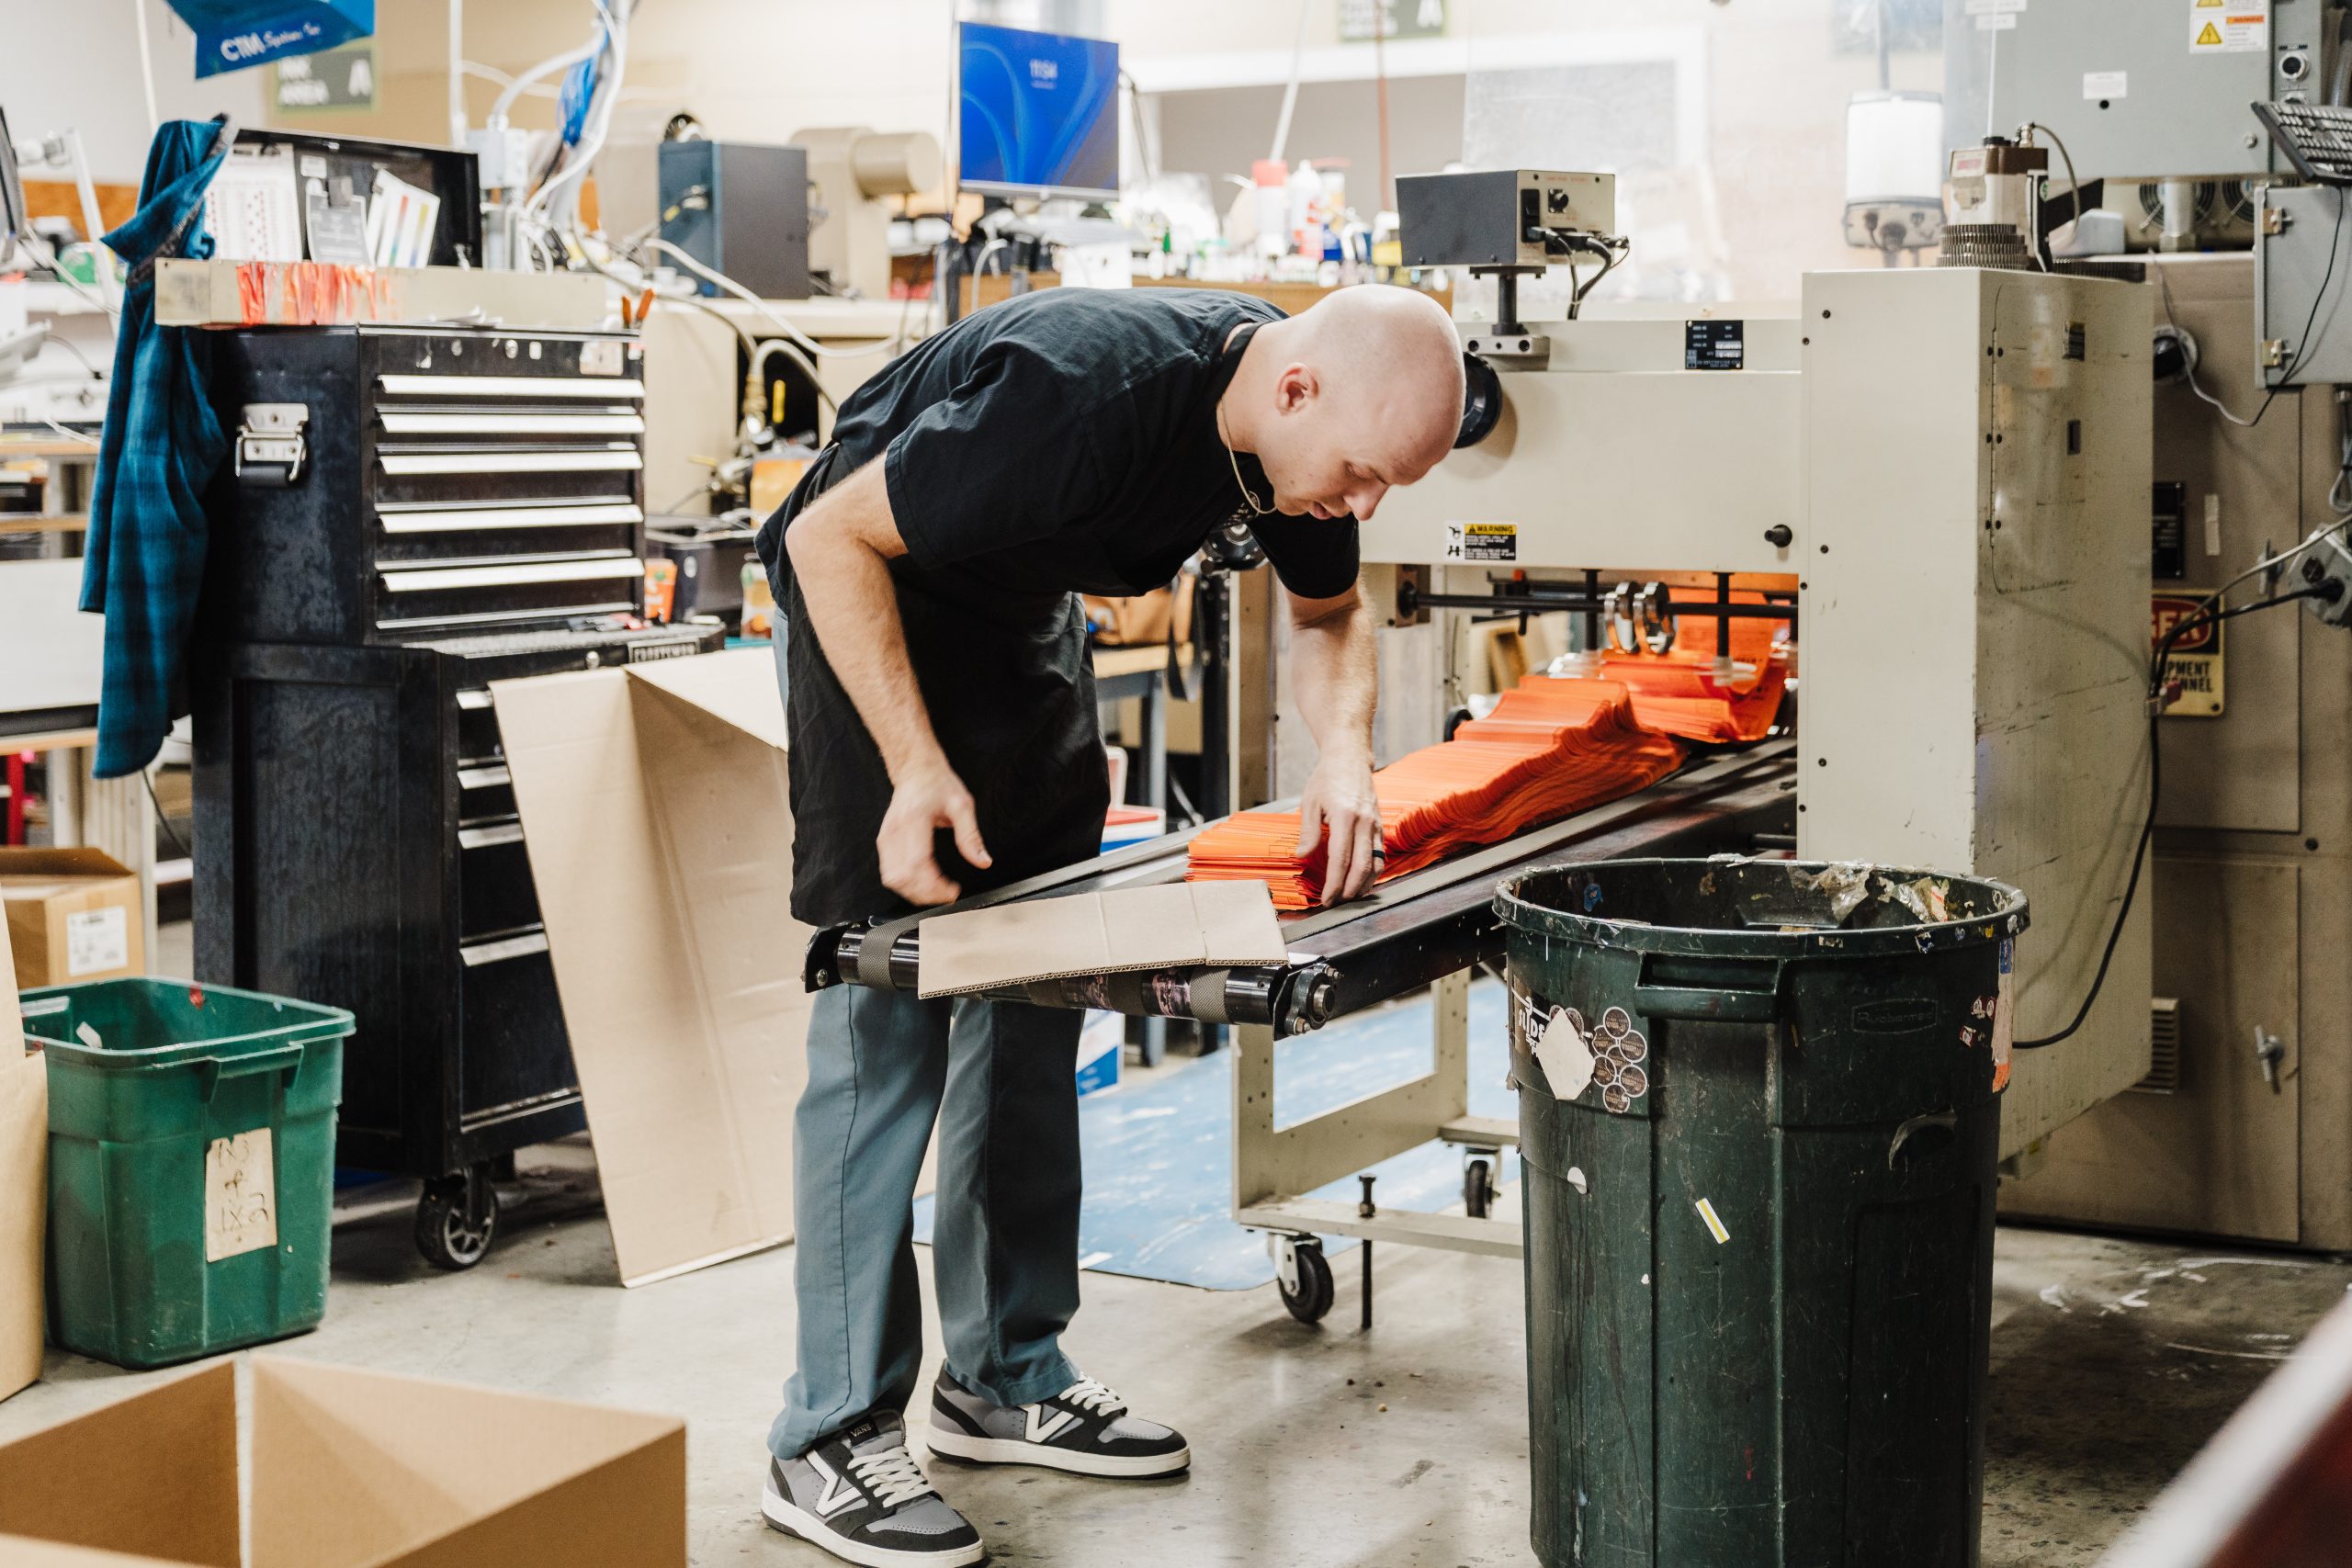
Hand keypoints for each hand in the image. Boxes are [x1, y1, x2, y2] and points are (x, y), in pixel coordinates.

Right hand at [877, 761, 991, 904]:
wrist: (916, 770)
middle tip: (948, 894)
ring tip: (937, 891)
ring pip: (892, 880)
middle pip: (902, 878)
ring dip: (915, 893)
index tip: (953, 891)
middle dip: (926, 894)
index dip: (934, 886)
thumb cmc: (937, 783)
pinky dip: (906, 884)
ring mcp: (886, 838)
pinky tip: (923, 883)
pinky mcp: (884, 842)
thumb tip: (982, 861)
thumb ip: (971, 836)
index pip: (917, 865)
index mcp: (913, 821)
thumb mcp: (962, 805)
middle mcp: (895, 831)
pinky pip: (889, 873)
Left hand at [1296, 753, 1381, 905]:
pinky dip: (1373, 872)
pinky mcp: (1379, 825)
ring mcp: (1374, 824)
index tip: (1326, 899)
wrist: (1350, 759)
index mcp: (1345, 817)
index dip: (1334, 883)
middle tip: (1336, 903)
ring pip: (1376, 864)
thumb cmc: (1327, 778)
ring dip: (1364, 885)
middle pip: (1362, 867)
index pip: (1341, 859)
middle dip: (1349, 890)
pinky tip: (1362, 880)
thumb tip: (1301, 856)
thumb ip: (1308, 831)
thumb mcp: (1310, 802)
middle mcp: (1364, 823)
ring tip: (1350, 897)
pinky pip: (1380, 854)